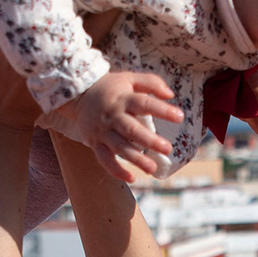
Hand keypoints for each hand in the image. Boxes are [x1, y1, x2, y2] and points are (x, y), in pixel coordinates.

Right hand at [45, 71, 183, 182]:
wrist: (78, 95)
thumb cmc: (110, 88)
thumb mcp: (129, 78)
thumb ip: (151, 83)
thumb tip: (170, 95)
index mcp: (123, 99)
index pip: (144, 103)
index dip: (162, 110)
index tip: (179, 117)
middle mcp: (112, 116)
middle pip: (131, 130)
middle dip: (149, 140)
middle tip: (167, 149)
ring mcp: (102, 131)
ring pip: (119, 147)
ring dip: (135, 159)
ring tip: (152, 168)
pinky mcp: (94, 143)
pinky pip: (104, 159)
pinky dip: (116, 170)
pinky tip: (132, 178)